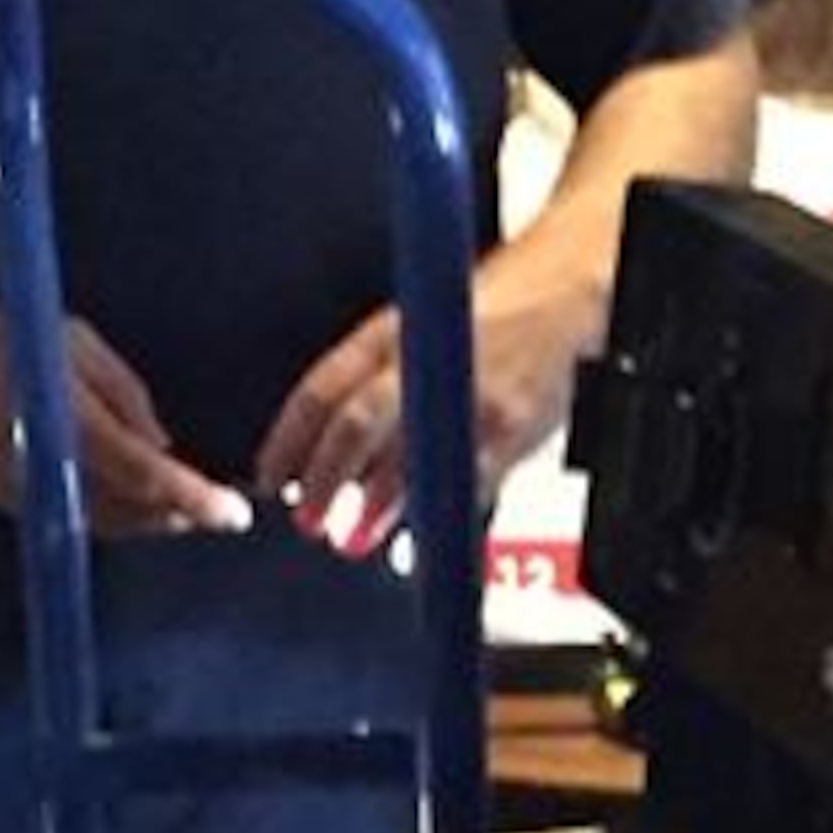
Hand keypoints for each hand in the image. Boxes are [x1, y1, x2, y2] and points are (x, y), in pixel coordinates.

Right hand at [0, 309, 249, 541]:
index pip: (151, 481)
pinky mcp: (4, 500)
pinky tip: (125, 492)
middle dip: (181, 514)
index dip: (200, 502)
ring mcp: (23, 494)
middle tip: (215, 504)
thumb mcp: (76, 345)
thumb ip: (127, 398)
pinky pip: (73, 517)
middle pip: (135, 517)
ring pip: (106, 525)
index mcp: (71, 429)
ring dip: (147, 517)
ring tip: (179, 499)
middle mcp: (48, 473)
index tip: (237, 513)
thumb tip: (163, 445)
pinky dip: (109, 511)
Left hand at [259, 264, 600, 557]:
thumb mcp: (413, 328)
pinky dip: (436, 516)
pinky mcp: (509, 432)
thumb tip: (325, 449)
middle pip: (356, 425)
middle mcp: (427, 362)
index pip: (322, 389)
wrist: (562, 295)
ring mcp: (468, 399)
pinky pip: (463, 486)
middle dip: (325, 480)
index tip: (270, 477)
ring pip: (409, 463)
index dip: (289, 441)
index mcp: (390, 334)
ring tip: (354, 536)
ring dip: (376, 508)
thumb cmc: (485, 315)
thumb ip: (371, 380)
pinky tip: (419, 534)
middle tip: (307, 518)